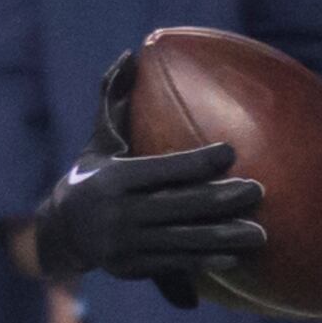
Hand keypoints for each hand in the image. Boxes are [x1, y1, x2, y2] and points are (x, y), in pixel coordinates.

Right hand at [26, 55, 263, 295]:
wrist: (61, 230)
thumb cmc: (95, 173)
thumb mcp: (99, 139)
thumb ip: (114, 99)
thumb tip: (130, 55)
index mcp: (112, 178)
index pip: (161, 169)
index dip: (196, 162)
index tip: (231, 152)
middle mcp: (116, 212)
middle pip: (177, 205)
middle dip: (220, 200)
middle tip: (258, 191)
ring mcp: (123, 243)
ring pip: (180, 240)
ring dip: (222, 237)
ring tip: (260, 234)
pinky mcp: (130, 267)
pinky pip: (174, 263)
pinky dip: (204, 260)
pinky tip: (234, 258)